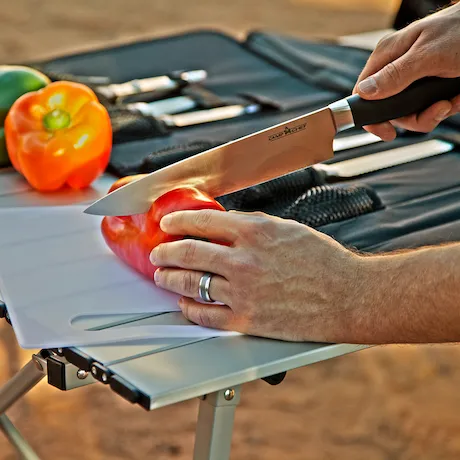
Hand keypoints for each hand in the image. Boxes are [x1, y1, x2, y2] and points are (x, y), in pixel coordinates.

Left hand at [149, 209, 366, 342]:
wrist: (347, 296)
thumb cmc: (323, 261)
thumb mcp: (286, 229)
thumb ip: (251, 226)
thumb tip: (223, 225)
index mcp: (255, 232)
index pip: (202, 222)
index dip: (178, 222)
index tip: (169, 225)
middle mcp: (244, 261)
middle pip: (189, 253)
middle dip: (166, 251)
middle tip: (158, 252)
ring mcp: (243, 292)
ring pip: (192, 283)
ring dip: (171, 278)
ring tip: (163, 275)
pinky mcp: (247, 320)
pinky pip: (206, 314)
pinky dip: (190, 307)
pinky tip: (185, 302)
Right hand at [353, 2, 459, 140]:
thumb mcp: (428, 56)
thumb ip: (396, 75)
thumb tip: (365, 93)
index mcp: (387, 55)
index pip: (363, 93)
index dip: (371, 116)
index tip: (386, 131)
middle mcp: (396, 67)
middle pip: (388, 109)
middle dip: (413, 117)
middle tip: (436, 110)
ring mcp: (413, 76)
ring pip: (409, 112)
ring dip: (433, 113)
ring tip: (450, 101)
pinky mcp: (429, 84)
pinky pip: (428, 107)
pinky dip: (445, 107)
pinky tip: (455, 96)